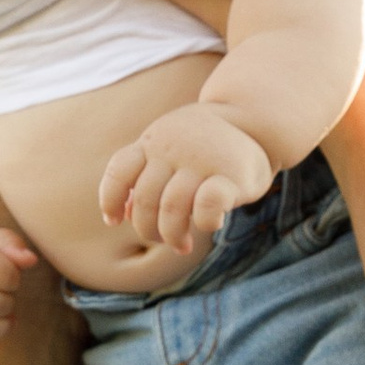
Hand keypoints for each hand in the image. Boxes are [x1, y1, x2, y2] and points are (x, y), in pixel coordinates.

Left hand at [100, 105, 274, 250]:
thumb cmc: (205, 144)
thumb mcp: (170, 152)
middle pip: (146, 200)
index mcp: (153, 143)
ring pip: (172, 208)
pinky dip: (205, 223)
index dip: (110, 200)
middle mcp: (172, 149)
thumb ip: (146, 177)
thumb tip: (123, 214)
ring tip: (181, 245)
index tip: (113, 221)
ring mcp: (201, 160)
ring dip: (173, 236)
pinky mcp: (230, 175)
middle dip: (148, 230)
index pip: (119, 172)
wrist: (254, 119)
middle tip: (162, 240)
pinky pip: (207, 206)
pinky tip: (212, 225)